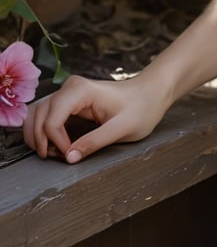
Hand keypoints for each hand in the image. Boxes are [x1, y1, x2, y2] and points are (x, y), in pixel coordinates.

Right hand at [23, 73, 168, 162]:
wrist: (150, 93)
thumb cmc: (141, 108)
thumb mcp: (122, 128)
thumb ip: (95, 142)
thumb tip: (69, 158)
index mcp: (80, 90)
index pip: (52, 119)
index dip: (56, 142)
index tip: (69, 155)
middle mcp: (69, 88)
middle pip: (38, 115)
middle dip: (41, 140)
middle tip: (55, 158)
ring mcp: (67, 93)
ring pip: (36, 114)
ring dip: (37, 136)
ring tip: (52, 153)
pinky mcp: (68, 101)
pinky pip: (44, 115)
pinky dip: (42, 131)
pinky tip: (53, 145)